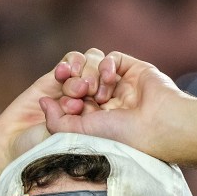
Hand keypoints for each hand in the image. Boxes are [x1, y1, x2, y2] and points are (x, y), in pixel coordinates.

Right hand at [0, 49, 106, 189]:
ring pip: (89, 63)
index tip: (103, 98)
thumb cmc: (42, 150)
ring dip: (85, 69)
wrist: (13, 144)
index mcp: (99, 116)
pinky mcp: (54, 78)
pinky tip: (63, 72)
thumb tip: (95, 102)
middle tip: (89, 92)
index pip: (114, 92)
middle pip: (103, 74)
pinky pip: (70, 60)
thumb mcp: (69, 139)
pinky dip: (70, 63)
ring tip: (77, 87)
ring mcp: (71, 87)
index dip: (111, 89)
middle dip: (98, 78)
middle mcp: (88, 100)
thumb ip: (81, 123)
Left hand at [41, 51, 189, 159]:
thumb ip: (55, 121)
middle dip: (76, 86)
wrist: (156, 126)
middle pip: (81, 83)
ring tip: (99, 94)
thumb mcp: (78, 133)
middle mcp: (107, 105)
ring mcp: (121, 87)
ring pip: (94, 70)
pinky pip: (112, 58)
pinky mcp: (134, 71)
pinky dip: (106, 65)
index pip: (70, 102)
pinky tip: (110, 79)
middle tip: (79, 95)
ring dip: (92, 78)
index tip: (66, 104)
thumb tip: (40, 102)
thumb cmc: (119, 136)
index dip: (65, 100)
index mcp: (94, 122)